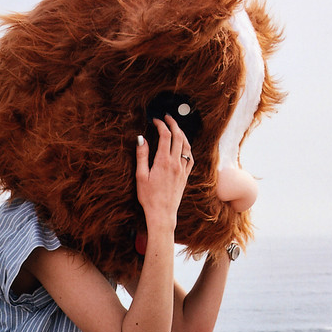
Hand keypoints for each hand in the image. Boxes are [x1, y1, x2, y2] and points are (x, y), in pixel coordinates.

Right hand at [135, 114, 193, 231]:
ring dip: (182, 134)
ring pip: (187, 146)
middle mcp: (176, 163)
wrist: (162, 214)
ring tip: (176, 128)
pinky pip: (190, 158)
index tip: (155, 120)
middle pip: (178, 137)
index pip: (165, 136)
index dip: (161, 125)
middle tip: (167, 117)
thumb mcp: (141, 176)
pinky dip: (187, 148)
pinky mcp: (185, 176)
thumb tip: (141, 139)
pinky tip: (183, 146)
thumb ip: (142, 156)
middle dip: (174, 124)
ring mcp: (183, 170)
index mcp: (163, 162)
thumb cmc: (148, 197)